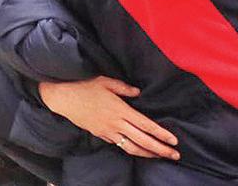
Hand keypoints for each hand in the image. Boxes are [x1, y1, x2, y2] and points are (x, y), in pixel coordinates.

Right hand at [39, 76, 178, 160]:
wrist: (62, 97)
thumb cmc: (83, 86)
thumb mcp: (105, 81)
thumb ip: (123, 87)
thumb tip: (138, 92)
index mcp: (120, 110)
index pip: (145, 125)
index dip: (161, 133)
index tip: (174, 140)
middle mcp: (116, 124)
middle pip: (142, 140)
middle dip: (160, 149)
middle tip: (175, 154)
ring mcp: (108, 132)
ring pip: (132, 148)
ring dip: (148, 154)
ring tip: (160, 156)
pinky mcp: (100, 135)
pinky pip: (119, 145)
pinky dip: (131, 149)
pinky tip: (138, 149)